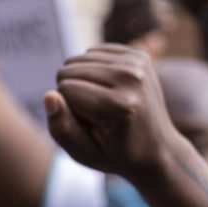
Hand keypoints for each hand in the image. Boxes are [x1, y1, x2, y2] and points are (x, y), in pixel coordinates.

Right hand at [45, 45, 182, 180]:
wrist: (158, 149)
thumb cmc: (116, 155)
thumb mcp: (84, 154)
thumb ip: (61, 128)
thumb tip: (49, 95)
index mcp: (120, 106)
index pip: (64, 90)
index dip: (68, 110)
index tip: (90, 126)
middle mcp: (132, 79)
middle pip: (69, 70)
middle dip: (73, 94)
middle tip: (97, 116)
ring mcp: (139, 64)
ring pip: (79, 59)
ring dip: (82, 81)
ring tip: (105, 104)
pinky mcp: (140, 55)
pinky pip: (93, 52)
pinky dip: (94, 69)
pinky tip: (109, 89)